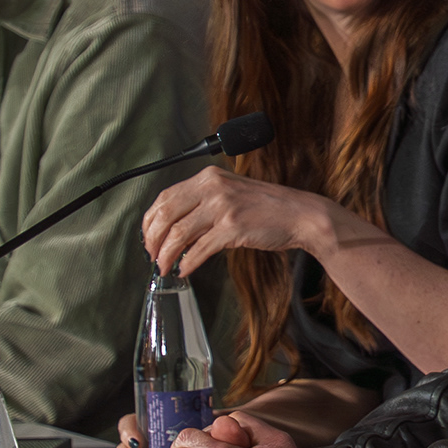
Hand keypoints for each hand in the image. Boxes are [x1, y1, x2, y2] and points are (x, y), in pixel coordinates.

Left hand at [140, 167, 345, 276]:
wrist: (300, 214)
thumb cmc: (267, 208)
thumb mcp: (231, 193)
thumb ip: (203, 203)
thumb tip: (174, 227)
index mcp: (208, 178)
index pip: (165, 197)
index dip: (150, 221)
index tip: (147, 238)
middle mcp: (212, 188)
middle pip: (166, 215)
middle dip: (153, 240)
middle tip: (151, 256)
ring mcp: (223, 207)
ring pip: (179, 234)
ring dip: (166, 255)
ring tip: (164, 267)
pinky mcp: (233, 228)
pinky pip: (200, 250)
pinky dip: (188, 263)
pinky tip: (184, 270)